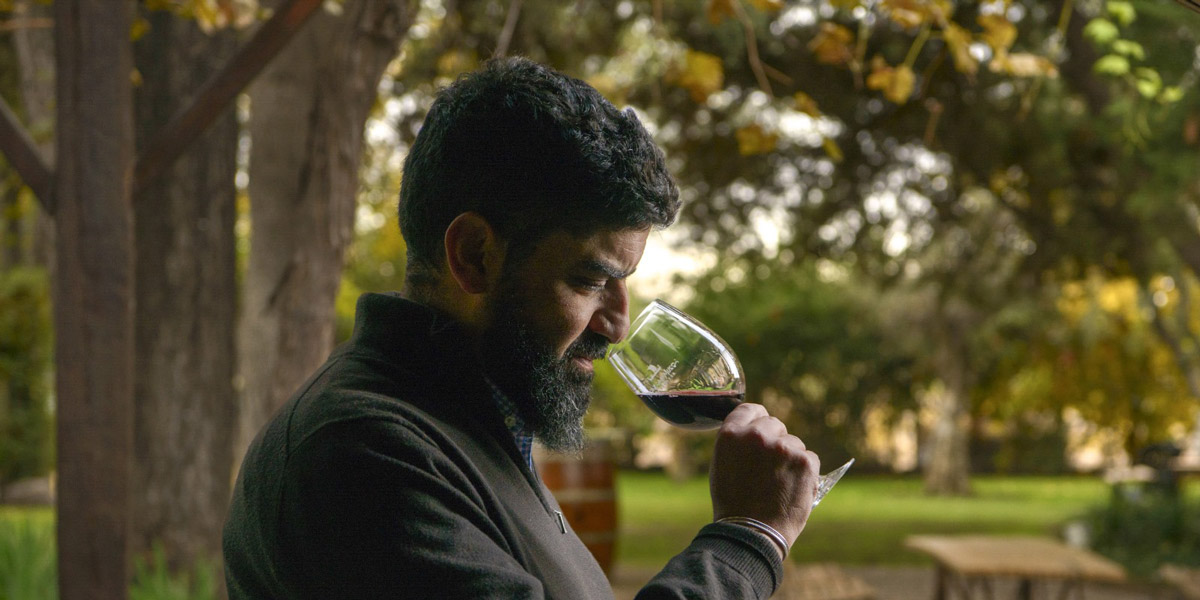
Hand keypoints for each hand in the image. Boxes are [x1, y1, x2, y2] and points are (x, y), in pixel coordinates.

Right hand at [709, 403, 819, 546]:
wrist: (752, 533)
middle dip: (775, 440)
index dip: (757, 419)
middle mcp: (756, 435)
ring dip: (790, 458)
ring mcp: (783, 447)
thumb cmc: (734, 503)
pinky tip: (793, 488)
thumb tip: (755, 431)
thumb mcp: (723, 465)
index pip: (750, 409)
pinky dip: (805, 472)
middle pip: (775, 424)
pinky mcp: (805, 461)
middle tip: (770, 466)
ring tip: (779, 484)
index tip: (761, 430)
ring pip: (794, 443)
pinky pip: (809, 458)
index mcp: (731, 434)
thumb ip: (738, 444)